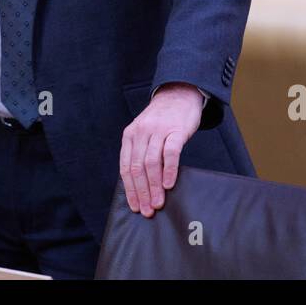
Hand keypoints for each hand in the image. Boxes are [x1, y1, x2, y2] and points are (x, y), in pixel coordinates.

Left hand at [119, 82, 202, 216]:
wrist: (179, 94)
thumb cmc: (162, 120)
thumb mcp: (144, 133)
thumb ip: (141, 153)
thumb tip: (141, 186)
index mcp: (130, 136)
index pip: (126, 167)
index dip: (130, 190)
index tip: (135, 207)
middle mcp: (141, 133)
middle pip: (137, 168)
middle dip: (141, 192)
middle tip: (147, 211)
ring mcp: (158, 130)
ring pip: (152, 163)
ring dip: (154, 186)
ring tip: (158, 203)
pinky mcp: (175, 130)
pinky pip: (170, 153)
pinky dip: (169, 170)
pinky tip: (169, 185)